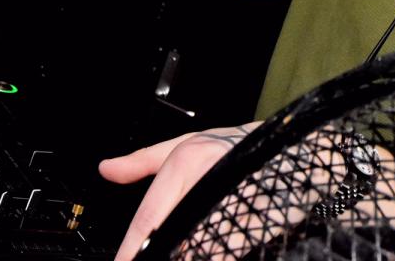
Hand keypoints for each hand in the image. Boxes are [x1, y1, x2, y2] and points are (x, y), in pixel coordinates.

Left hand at [99, 122, 259, 260]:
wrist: (288, 145)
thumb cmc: (233, 146)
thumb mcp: (184, 144)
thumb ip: (143, 160)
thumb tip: (106, 169)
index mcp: (187, 163)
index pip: (149, 218)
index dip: (131, 249)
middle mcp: (210, 182)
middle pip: (173, 237)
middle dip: (159, 252)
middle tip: (145, 257)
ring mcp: (236, 204)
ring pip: (202, 246)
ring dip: (187, 251)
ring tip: (182, 250)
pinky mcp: (260, 223)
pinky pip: (230, 249)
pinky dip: (216, 252)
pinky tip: (209, 252)